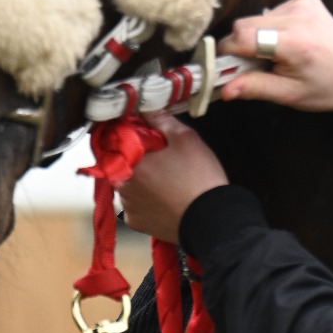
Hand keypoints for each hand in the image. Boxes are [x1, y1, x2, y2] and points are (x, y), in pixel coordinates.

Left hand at [117, 115, 227, 243]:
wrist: (212, 218)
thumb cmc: (200, 178)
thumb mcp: (185, 138)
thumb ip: (161, 119)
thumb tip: (146, 109)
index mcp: (131, 162)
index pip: (120, 140)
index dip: (134, 135)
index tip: (148, 135)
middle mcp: (123, 186)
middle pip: (123, 163)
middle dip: (139, 158)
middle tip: (164, 158)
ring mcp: (128, 206)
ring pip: (129, 184)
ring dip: (141, 179)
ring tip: (168, 179)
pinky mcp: (137, 223)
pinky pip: (135, 204)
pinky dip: (146, 199)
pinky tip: (165, 196)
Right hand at [218, 0, 332, 118]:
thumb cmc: (326, 88)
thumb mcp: (289, 94)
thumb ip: (254, 87)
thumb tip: (224, 89)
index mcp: (295, 43)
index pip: (242, 37)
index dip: (227, 53)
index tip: (224, 67)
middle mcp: (299, 16)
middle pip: (244, 24)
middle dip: (241, 46)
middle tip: (255, 66)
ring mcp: (303, 3)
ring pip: (256, 17)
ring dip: (258, 36)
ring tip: (278, 54)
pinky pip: (272, 10)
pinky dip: (272, 26)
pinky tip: (289, 40)